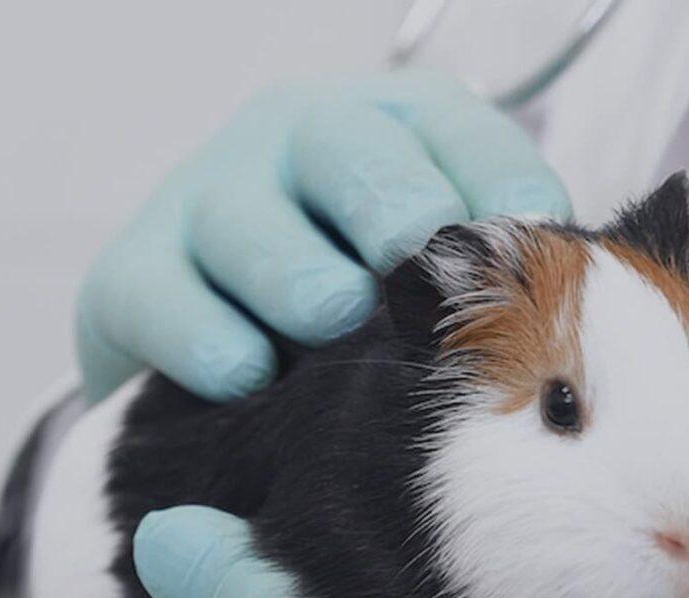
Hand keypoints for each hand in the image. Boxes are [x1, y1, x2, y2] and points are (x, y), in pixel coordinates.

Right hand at [76, 72, 571, 402]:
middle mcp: (297, 142)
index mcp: (394, 131)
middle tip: (415, 262)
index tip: (529, 246)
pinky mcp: (131, 275)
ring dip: (295, 272)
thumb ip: (493, 283)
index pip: (460, 134)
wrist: (215, 359)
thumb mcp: (436, 286)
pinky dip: (206, 338)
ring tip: (330, 316)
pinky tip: (247, 375)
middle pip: (345, 147)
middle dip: (390, 202)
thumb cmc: (366, 316)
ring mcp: (206, 200)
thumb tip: (557, 319)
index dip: (499, 185)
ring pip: (245, 219)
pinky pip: (159, 296)